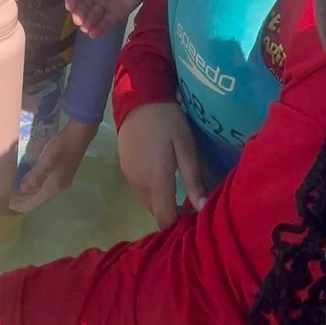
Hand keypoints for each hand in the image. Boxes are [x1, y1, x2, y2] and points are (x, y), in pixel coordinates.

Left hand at [9, 120, 97, 213]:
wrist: (78, 137)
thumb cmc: (60, 147)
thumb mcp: (46, 160)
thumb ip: (35, 175)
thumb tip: (23, 189)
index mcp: (53, 187)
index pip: (35, 203)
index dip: (22, 205)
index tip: (10, 205)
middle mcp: (58, 189)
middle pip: (39, 201)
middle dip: (25, 202)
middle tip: (12, 200)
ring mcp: (62, 183)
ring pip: (43, 195)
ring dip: (31, 196)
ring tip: (19, 194)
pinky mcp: (63, 177)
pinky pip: (46, 189)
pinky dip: (37, 189)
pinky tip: (32, 184)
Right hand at [64, 0, 152, 38]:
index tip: (70, 6)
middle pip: (81, 6)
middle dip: (79, 14)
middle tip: (79, 20)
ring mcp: (104, 4)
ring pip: (92, 16)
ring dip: (88, 23)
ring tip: (86, 28)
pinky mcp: (117, 12)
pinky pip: (106, 22)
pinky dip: (100, 28)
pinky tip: (94, 34)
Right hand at [118, 103, 204, 228]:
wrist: (138, 99)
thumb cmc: (168, 121)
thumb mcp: (186, 147)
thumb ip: (193, 180)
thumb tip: (201, 208)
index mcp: (156, 181)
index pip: (164, 219)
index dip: (178, 226)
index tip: (194, 219)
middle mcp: (139, 184)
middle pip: (155, 212)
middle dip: (172, 213)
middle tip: (191, 203)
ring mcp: (129, 176)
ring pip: (147, 201)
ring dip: (161, 201)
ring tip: (179, 190)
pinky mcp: (124, 168)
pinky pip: (139, 188)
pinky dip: (152, 190)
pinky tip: (163, 176)